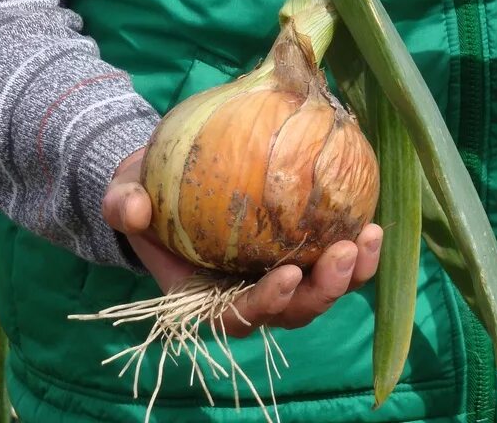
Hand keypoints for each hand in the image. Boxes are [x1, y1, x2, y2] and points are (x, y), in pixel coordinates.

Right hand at [102, 147, 382, 337]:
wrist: (171, 179)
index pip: (238, 316)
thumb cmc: (147, 193)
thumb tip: (131, 208)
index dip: (264, 305)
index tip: (285, 277)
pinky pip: (336, 258)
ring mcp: (280, 274)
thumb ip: (123, 204)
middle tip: (342, 252)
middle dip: (322, 290)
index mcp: (206, 297)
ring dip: (351, 272)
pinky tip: (373, 217)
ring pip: (323, 290)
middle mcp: (249, 293)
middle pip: (294, 311)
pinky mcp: (304, 251)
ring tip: (368, 235)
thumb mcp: (125, 194)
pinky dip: (357, 247)